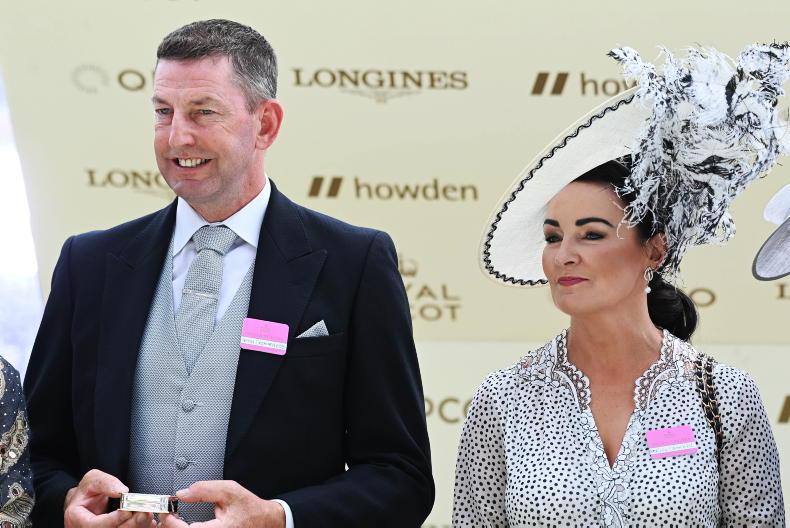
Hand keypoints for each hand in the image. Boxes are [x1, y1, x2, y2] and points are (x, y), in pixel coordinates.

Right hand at [64, 469, 154, 526]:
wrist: (85, 501)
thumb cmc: (86, 491)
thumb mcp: (92, 480)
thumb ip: (105, 483)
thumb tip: (122, 491)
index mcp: (77, 519)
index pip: (95, 525)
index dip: (113, 519)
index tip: (127, 510)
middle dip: (129, 524)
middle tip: (144, 513)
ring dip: (136, 526)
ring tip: (148, 515)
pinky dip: (137, 527)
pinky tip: (148, 522)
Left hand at [158, 480, 284, 527]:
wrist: (264, 521)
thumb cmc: (249, 508)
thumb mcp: (230, 491)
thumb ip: (205, 490)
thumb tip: (183, 493)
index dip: (171, 522)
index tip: (166, 512)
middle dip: (169, 526)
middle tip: (165, 514)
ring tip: (173, 519)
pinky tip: (183, 525)